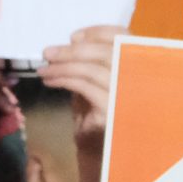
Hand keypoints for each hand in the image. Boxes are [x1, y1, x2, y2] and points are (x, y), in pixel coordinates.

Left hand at [39, 25, 125, 152]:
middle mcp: (138, 78)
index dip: (98, 32)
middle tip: (48, 52)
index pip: (124, 37)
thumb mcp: (92, 81)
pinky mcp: (112, 110)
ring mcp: (127, 94)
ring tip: (44, 69)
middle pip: (106, 51)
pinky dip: (64, 80)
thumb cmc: (95, 113)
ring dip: (64, 67)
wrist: (97, 149)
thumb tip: (72, 42)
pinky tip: (50, 80)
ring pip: (92, 70)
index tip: (74, 36)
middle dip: (74, 50)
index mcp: (137, 66)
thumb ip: (88, 61)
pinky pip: (85, 87)